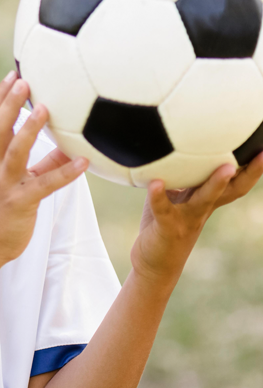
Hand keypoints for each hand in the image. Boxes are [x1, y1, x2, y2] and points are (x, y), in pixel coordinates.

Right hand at [0, 72, 89, 265]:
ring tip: (44, 108)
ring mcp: (7, 183)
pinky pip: (44, 185)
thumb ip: (46, 161)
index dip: (0, 97)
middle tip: (24, 80)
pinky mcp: (20, 202)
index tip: (13, 74)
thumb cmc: (4, 211)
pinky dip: (64, 173)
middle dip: (8, 102)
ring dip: (29, 129)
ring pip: (14, 150)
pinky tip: (84, 164)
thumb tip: (74, 145)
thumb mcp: (22, 181)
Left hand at [130, 154, 262, 285]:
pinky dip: (158, 195)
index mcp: (207, 199)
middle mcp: (203, 208)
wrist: (154, 262)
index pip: (235, 181)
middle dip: (250, 172)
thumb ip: (177, 174)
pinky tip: (155, 182)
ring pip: (205, 199)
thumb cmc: (164, 221)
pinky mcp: (167, 227)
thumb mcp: (173, 194)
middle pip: (232, 189)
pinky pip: (163, 209)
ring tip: (226, 167)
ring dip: (216, 184)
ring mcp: (187, 218)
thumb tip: (173, 143)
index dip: (252, 166)